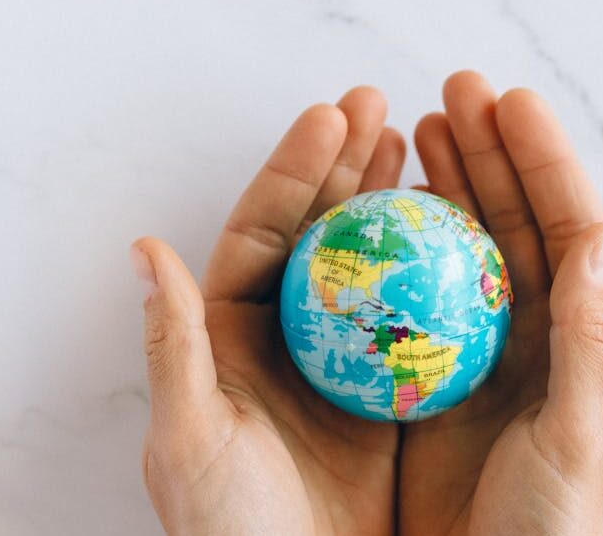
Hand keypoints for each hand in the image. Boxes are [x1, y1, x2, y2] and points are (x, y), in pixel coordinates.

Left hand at [132, 87, 405, 534]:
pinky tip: (454, 231)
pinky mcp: (387, 385)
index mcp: (232, 334)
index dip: (293, 170)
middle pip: (318, 231)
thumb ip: (175, 345)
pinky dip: (431, 268)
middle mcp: (289, 333)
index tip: (331, 116)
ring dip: (388, 203)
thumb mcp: (192, 437)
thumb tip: (147, 249)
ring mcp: (342, 354)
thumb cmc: (231, 527)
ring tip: (416, 147)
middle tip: (380, 109)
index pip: (262, 232)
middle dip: (344, 165)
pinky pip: (412, 312)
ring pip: (369, 263)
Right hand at [399, 72, 602, 534]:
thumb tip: (602, 237)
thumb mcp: (586, 439)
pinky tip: (385, 208)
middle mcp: (538, 332)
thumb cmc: (550, 528)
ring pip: (467, 245)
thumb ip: (598, 343)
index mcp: (588, 340)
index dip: (545, 162)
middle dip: (491, 152)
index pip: (572, 231)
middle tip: (454, 94)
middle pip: (516, 221)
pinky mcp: (432, 367)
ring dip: (449, 184)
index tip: (510, 103)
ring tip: (418, 130)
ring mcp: (480, 346)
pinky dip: (406, 242)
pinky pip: (419, 287)